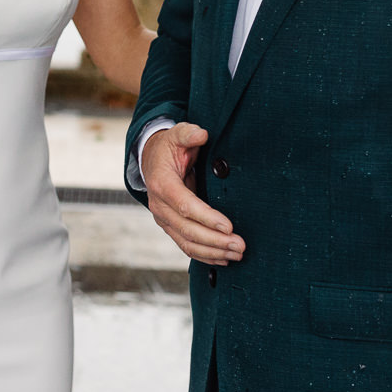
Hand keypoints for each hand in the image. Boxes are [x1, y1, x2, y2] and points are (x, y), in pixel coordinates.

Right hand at [141, 122, 244, 264]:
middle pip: (187, 229)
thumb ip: (188, 134)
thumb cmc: (168, 148)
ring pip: (187, 242)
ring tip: (238, 254)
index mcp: (161, 183)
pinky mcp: (170, 226)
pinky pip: (186, 246)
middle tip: (240, 245)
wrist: (150, 160)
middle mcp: (159, 205)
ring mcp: (163, 219)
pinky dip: (205, 255)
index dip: (206, 218)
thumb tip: (201, 134)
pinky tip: (224, 258)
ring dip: (213, 251)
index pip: (184, 205)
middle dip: (215, 240)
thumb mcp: (176, 134)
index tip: (229, 226)